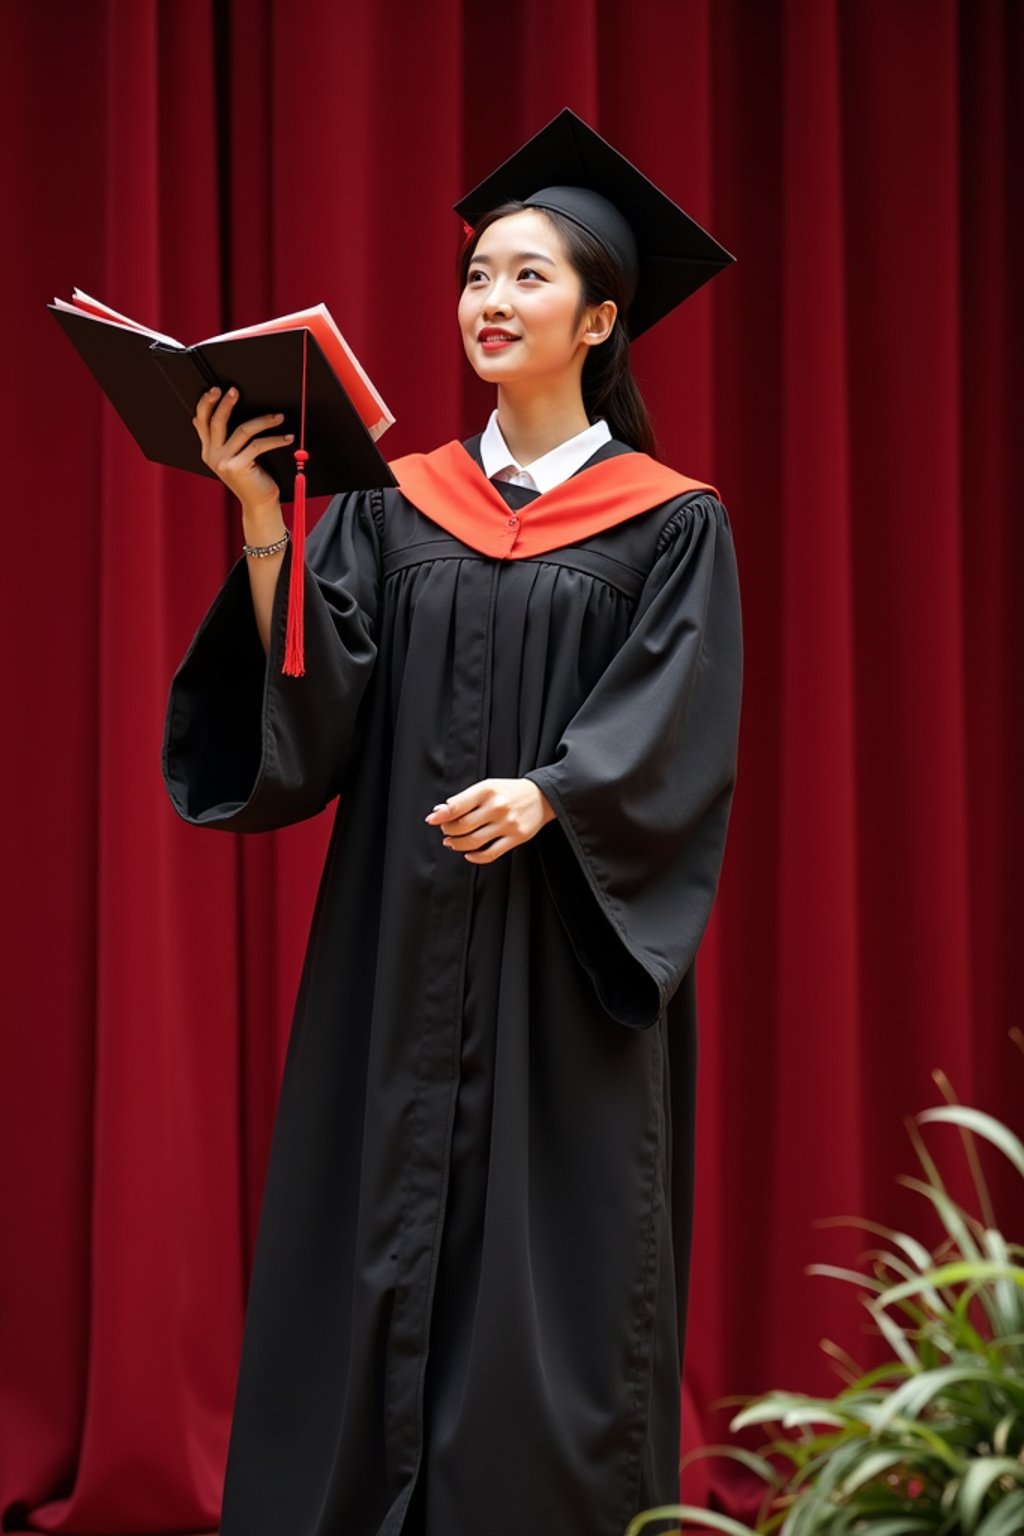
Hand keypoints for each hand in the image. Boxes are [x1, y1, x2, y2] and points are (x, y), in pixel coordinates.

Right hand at [192, 385, 292, 514]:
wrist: (259, 504)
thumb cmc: (252, 478)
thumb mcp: (235, 457)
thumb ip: (228, 439)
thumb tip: (228, 410)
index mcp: (208, 451)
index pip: (201, 422)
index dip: (206, 403)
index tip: (216, 389)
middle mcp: (212, 456)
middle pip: (216, 422)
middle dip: (226, 403)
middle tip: (235, 390)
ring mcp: (223, 462)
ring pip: (242, 431)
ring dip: (263, 421)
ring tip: (278, 417)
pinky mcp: (237, 467)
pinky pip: (258, 445)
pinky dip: (275, 439)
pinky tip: (287, 437)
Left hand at [424, 778, 555, 863]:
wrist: (542, 796)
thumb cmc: (509, 792)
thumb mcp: (487, 787)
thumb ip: (465, 798)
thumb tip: (440, 811)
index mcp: (487, 791)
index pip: (457, 806)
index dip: (441, 815)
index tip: (431, 820)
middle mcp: (497, 807)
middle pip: (462, 826)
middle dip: (448, 830)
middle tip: (445, 830)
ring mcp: (507, 824)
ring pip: (473, 841)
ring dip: (457, 844)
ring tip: (451, 842)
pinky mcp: (516, 838)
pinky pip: (491, 853)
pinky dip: (476, 857)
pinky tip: (469, 853)